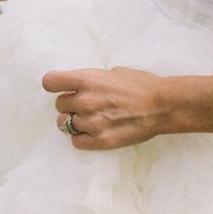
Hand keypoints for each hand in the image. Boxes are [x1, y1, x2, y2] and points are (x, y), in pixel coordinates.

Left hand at [42, 66, 170, 149]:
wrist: (162, 105)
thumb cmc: (141, 85)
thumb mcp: (112, 73)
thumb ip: (92, 80)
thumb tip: (80, 87)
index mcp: (86, 80)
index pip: (50, 82)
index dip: (55, 85)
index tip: (61, 87)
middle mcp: (85, 101)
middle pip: (59, 105)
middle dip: (70, 104)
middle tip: (87, 105)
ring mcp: (92, 123)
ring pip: (65, 124)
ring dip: (76, 121)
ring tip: (93, 119)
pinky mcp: (100, 141)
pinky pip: (76, 141)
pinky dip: (82, 137)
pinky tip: (94, 132)